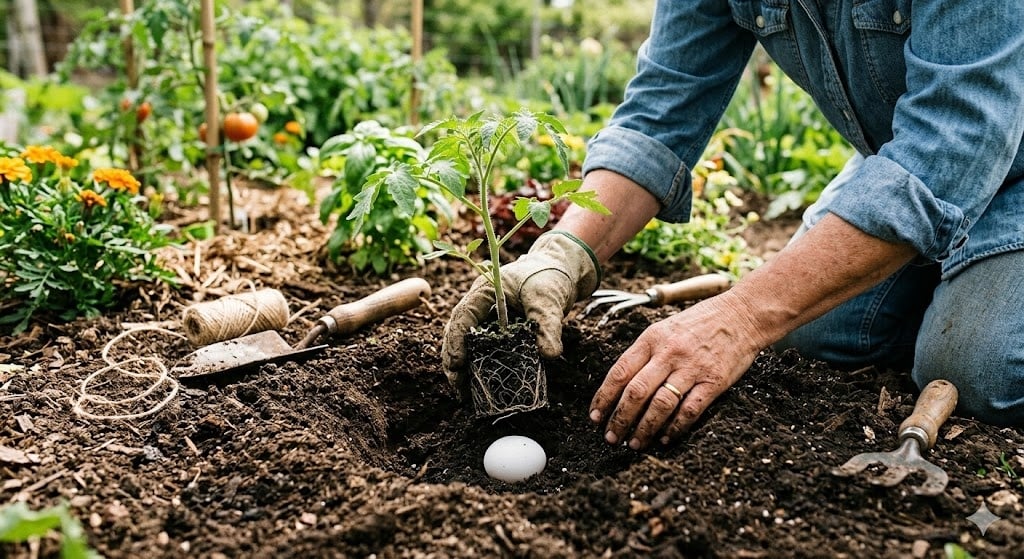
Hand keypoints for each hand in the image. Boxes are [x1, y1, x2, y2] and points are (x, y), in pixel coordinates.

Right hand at [442, 231, 600, 389]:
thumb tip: (550, 355)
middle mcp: (479, 303)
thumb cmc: (548, 276)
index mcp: (484, 290)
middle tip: (457, 384)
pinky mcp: (495, 326)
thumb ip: (548, 325)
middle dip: (453, 357)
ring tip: (462, 389)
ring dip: (460, 362)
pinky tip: (477, 380)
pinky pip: (479, 344)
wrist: (558, 267)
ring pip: (463, 339)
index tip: (457, 363)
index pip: (463, 315)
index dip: (456, 340)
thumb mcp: (548, 299)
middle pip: (456, 330)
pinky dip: (475, 361)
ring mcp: (485, 315)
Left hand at [588, 293, 762, 449]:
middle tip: (611, 437)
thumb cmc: (700, 322)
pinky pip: (690, 410)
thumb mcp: (664, 327)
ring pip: (660, 404)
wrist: (742, 314)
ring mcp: (692, 368)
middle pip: (636, 392)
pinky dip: (675, 428)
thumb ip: (644, 352)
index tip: (595, 416)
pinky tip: (666, 438)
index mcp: (652, 338)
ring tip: (634, 443)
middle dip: (620, 419)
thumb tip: (620, 384)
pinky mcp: (714, 382)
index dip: (604, 397)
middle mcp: (669, 353)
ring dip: (644, 428)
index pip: (620, 371)